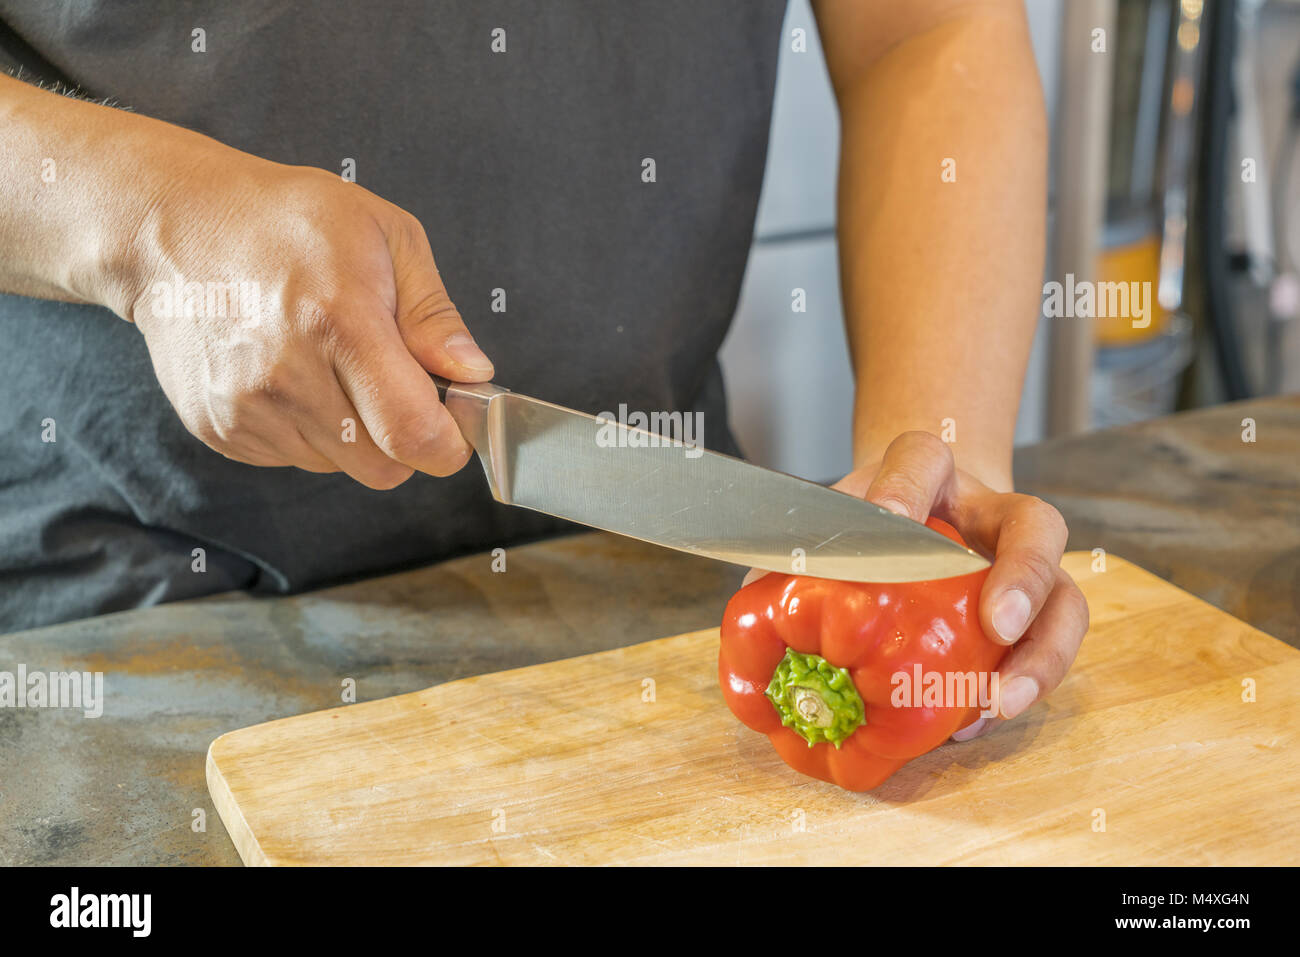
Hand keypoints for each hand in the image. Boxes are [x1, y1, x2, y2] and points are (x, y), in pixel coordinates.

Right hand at [123, 145, 491, 487]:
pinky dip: (308, 431)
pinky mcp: (217, 428)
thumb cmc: (288, 222)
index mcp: (338, 323)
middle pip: (382, 466)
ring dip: (354, 434)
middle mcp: (286, 376)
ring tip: (329, 365)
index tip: (454, 426)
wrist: (175, 226)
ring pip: (339, 467)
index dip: (447, 444)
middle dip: (403, 438)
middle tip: (390, 382)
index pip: (412, 434)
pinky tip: (291, 375)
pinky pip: (293, 458)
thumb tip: (473, 375)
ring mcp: (244, 408)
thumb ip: (435, 315)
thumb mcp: (386, 237)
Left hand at [744, 431, 1088, 737]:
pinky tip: (976, 721)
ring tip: (999, 701)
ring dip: (1041, 654)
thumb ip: (792, 557)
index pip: (922, 459)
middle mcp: (990, 512)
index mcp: (927, 476)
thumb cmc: (863, 529)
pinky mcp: (1039, 614)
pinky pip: (1050, 648)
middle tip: (995, 622)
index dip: (907, 487)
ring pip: (1066, 597)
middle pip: (1034, 523)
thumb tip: (753, 616)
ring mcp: (1023, 565)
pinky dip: (1020, 686)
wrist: (916, 517)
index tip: (889, 523)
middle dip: (1022, 574)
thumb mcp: (824, 526)